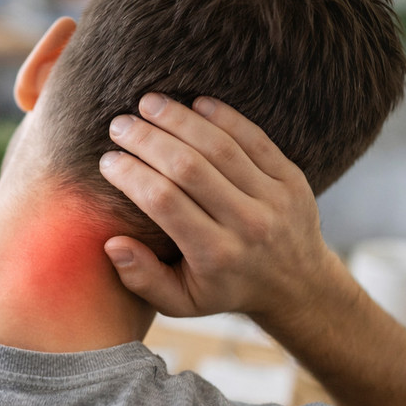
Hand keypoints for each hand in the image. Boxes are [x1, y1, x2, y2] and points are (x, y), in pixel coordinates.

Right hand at [99, 93, 335, 323]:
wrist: (298, 285)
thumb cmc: (226, 289)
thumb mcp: (181, 302)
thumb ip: (142, 279)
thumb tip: (112, 243)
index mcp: (215, 255)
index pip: (164, 202)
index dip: (131, 175)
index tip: (107, 160)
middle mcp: (247, 225)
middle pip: (189, 168)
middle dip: (148, 140)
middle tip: (119, 125)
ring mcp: (274, 199)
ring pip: (219, 147)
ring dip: (180, 119)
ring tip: (148, 103)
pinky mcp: (291, 178)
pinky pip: (254, 139)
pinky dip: (223, 117)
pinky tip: (194, 103)